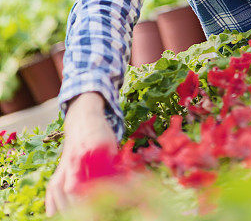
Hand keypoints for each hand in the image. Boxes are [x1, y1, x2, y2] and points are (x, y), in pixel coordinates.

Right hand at [45, 92, 116, 216]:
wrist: (83, 117)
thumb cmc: (101, 132)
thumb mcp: (112, 144)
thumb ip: (113, 164)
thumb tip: (123, 185)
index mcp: (91, 150)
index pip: (91, 179)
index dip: (94, 197)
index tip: (101, 211)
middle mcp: (75, 157)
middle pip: (72, 187)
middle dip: (79, 206)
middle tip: (92, 218)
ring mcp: (65, 162)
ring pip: (58, 187)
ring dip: (64, 206)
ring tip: (74, 219)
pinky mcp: (60, 166)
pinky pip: (52, 184)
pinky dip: (50, 199)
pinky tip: (52, 214)